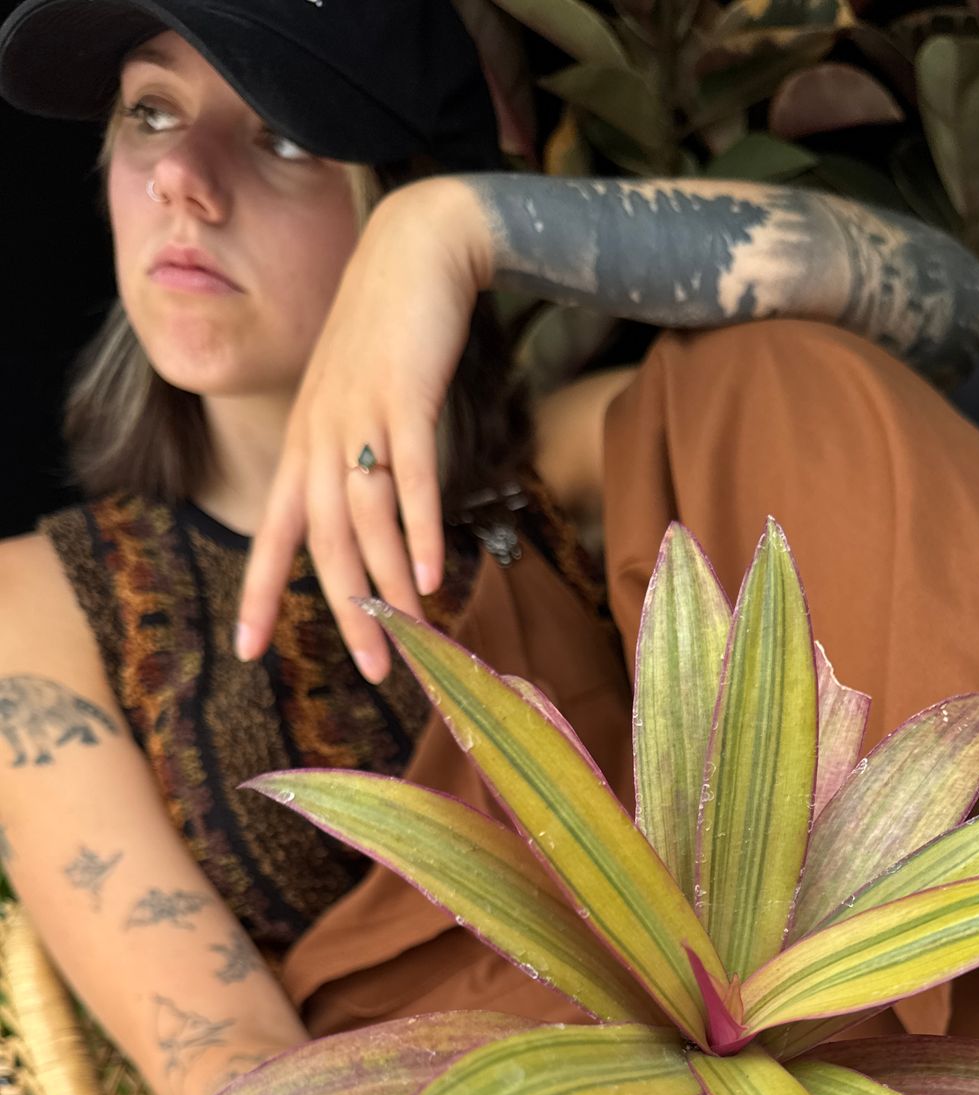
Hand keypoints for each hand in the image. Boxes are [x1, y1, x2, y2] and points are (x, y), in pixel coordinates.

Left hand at [236, 175, 493, 682]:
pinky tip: (435, 574)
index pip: (275, 532)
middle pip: (323, 541)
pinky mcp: (403, 397)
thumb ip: (358, 458)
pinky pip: (410, 478)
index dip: (260, 594)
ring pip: (366, 518)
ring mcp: (358, 416)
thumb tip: (379, 523)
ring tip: (412, 634)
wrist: (416, 247)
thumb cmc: (390, 331)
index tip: (248, 651)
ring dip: (390, 582)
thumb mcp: (358, 400)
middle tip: (372, 669)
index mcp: (304, 442)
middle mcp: (320, 435)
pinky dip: (421, 531)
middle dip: (346, 611)